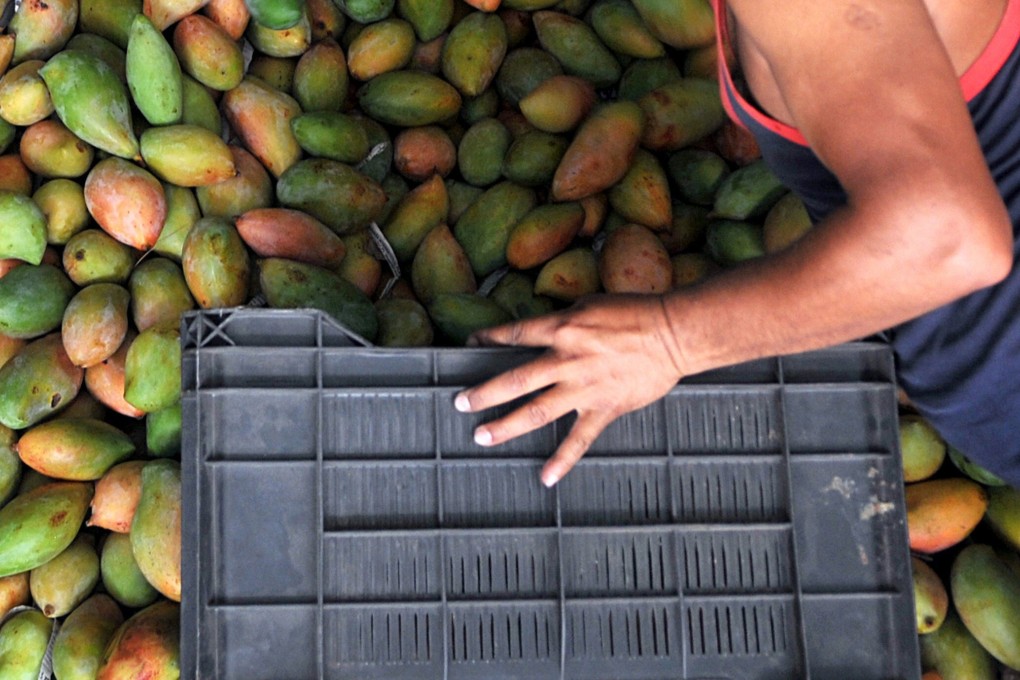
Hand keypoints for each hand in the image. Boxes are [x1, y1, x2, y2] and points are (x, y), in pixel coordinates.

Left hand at [454, 294, 685, 485]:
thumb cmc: (636, 313)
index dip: (488, 339)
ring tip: (481, 437)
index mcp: (562, 329)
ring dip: (506, 426)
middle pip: (514, 380)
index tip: (470, 345)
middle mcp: (566, 360)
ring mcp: (583, 388)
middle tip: (460, 403)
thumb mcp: (590, 305)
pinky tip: (546, 478)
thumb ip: (564, 321)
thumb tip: (544, 329)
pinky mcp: (603, 408)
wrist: (673, 334)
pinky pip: (578, 439)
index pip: (514, 334)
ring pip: (536, 411)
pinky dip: (562, 460)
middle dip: (483, 393)